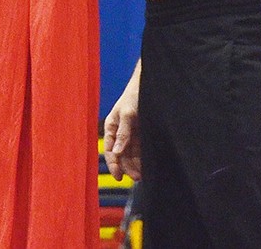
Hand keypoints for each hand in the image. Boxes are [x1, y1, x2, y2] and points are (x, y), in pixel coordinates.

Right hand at [103, 67, 141, 181]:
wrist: (151, 83)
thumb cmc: (135, 94)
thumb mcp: (127, 113)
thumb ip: (122, 133)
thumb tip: (116, 152)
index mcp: (111, 125)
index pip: (109, 149)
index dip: (113, 164)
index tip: (118, 177)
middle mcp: (120, 131)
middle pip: (120, 155)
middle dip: (127, 167)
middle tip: (136, 177)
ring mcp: (131, 133)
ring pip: (130, 154)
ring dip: (134, 165)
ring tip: (141, 174)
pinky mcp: (142, 133)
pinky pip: (140, 150)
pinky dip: (141, 159)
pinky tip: (145, 165)